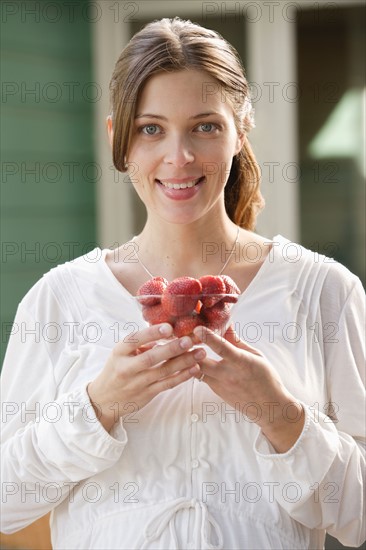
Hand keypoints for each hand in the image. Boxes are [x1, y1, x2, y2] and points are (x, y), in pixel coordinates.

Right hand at [87, 323, 204, 431]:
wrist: (104, 399)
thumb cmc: (117, 369)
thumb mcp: (121, 353)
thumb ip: (141, 343)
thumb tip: (167, 331)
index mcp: (119, 352)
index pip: (134, 340)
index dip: (151, 333)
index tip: (168, 327)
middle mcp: (127, 368)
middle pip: (151, 358)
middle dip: (172, 349)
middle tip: (189, 340)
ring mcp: (137, 383)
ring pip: (163, 372)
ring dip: (183, 362)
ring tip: (200, 353)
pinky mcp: (147, 394)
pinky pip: (167, 384)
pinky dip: (182, 376)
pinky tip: (194, 368)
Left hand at [191, 325, 304, 452]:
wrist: (267, 407)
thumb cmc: (265, 378)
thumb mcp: (256, 356)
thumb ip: (237, 341)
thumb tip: (227, 325)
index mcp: (241, 363)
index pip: (223, 348)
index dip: (209, 338)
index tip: (197, 328)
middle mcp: (228, 374)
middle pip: (200, 363)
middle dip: (188, 350)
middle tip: (180, 338)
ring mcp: (220, 385)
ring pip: (196, 371)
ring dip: (188, 359)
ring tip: (180, 347)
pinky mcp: (215, 391)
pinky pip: (200, 377)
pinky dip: (194, 367)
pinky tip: (189, 359)